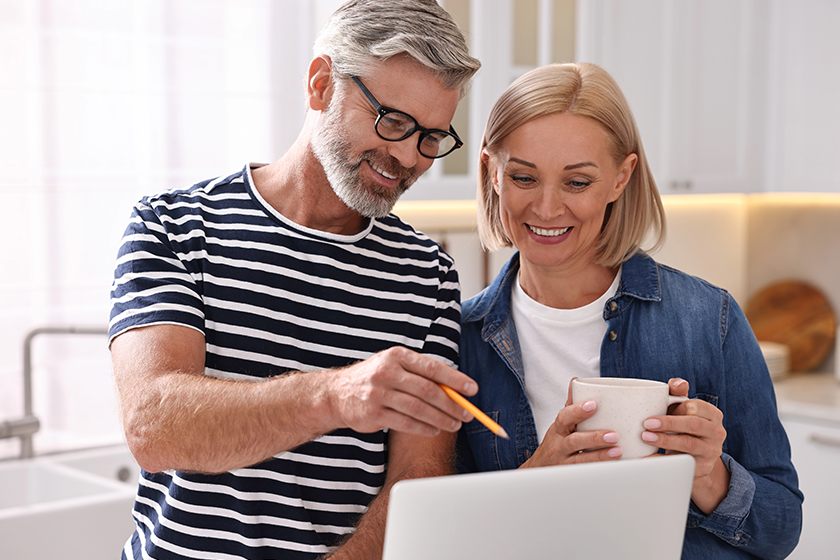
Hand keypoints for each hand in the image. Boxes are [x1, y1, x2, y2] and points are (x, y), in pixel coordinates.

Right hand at [328, 346, 477, 437]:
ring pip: (418, 408)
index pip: (432, 367)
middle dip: (451, 404)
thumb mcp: (393, 366)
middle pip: (427, 390)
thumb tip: (455, 389)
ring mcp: (378, 393)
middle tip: (467, 414)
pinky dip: (424, 428)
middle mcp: (387, 372)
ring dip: (441, 419)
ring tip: (455, 425)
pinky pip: (406, 423)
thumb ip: (420, 374)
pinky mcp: (373, 414)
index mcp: (396, 356)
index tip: (472, 390)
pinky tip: (434, 430)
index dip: (455, 379)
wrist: (335, 394)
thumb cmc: (374, 379)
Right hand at [522, 378, 622, 467]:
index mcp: (559, 429)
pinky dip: (600, 470)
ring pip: (581, 460)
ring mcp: (565, 463)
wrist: (540, 468)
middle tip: (614, 434)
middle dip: (594, 438)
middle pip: (574, 441)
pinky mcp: (572, 475)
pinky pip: (586, 473)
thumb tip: (575, 381)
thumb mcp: (560, 424)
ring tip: (617, 451)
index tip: (593, 404)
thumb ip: (570, 405)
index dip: (577, 411)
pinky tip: (614, 466)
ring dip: (600, 456)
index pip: (564, 417)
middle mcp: (559, 446)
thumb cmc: (556, 442)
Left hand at [641, 378, 729, 512]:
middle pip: (694, 425)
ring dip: (665, 440)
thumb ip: (679, 393)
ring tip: (645, 437)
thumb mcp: (684, 409)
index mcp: (712, 414)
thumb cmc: (684, 426)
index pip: (696, 407)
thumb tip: (677, 383)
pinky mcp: (702, 467)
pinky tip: (647, 456)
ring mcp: (710, 451)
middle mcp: (716, 432)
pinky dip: (662, 460)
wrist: (695, 457)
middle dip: (669, 423)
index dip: (678, 407)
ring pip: (689, 444)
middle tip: (647, 423)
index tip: (659, 408)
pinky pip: (681, 463)